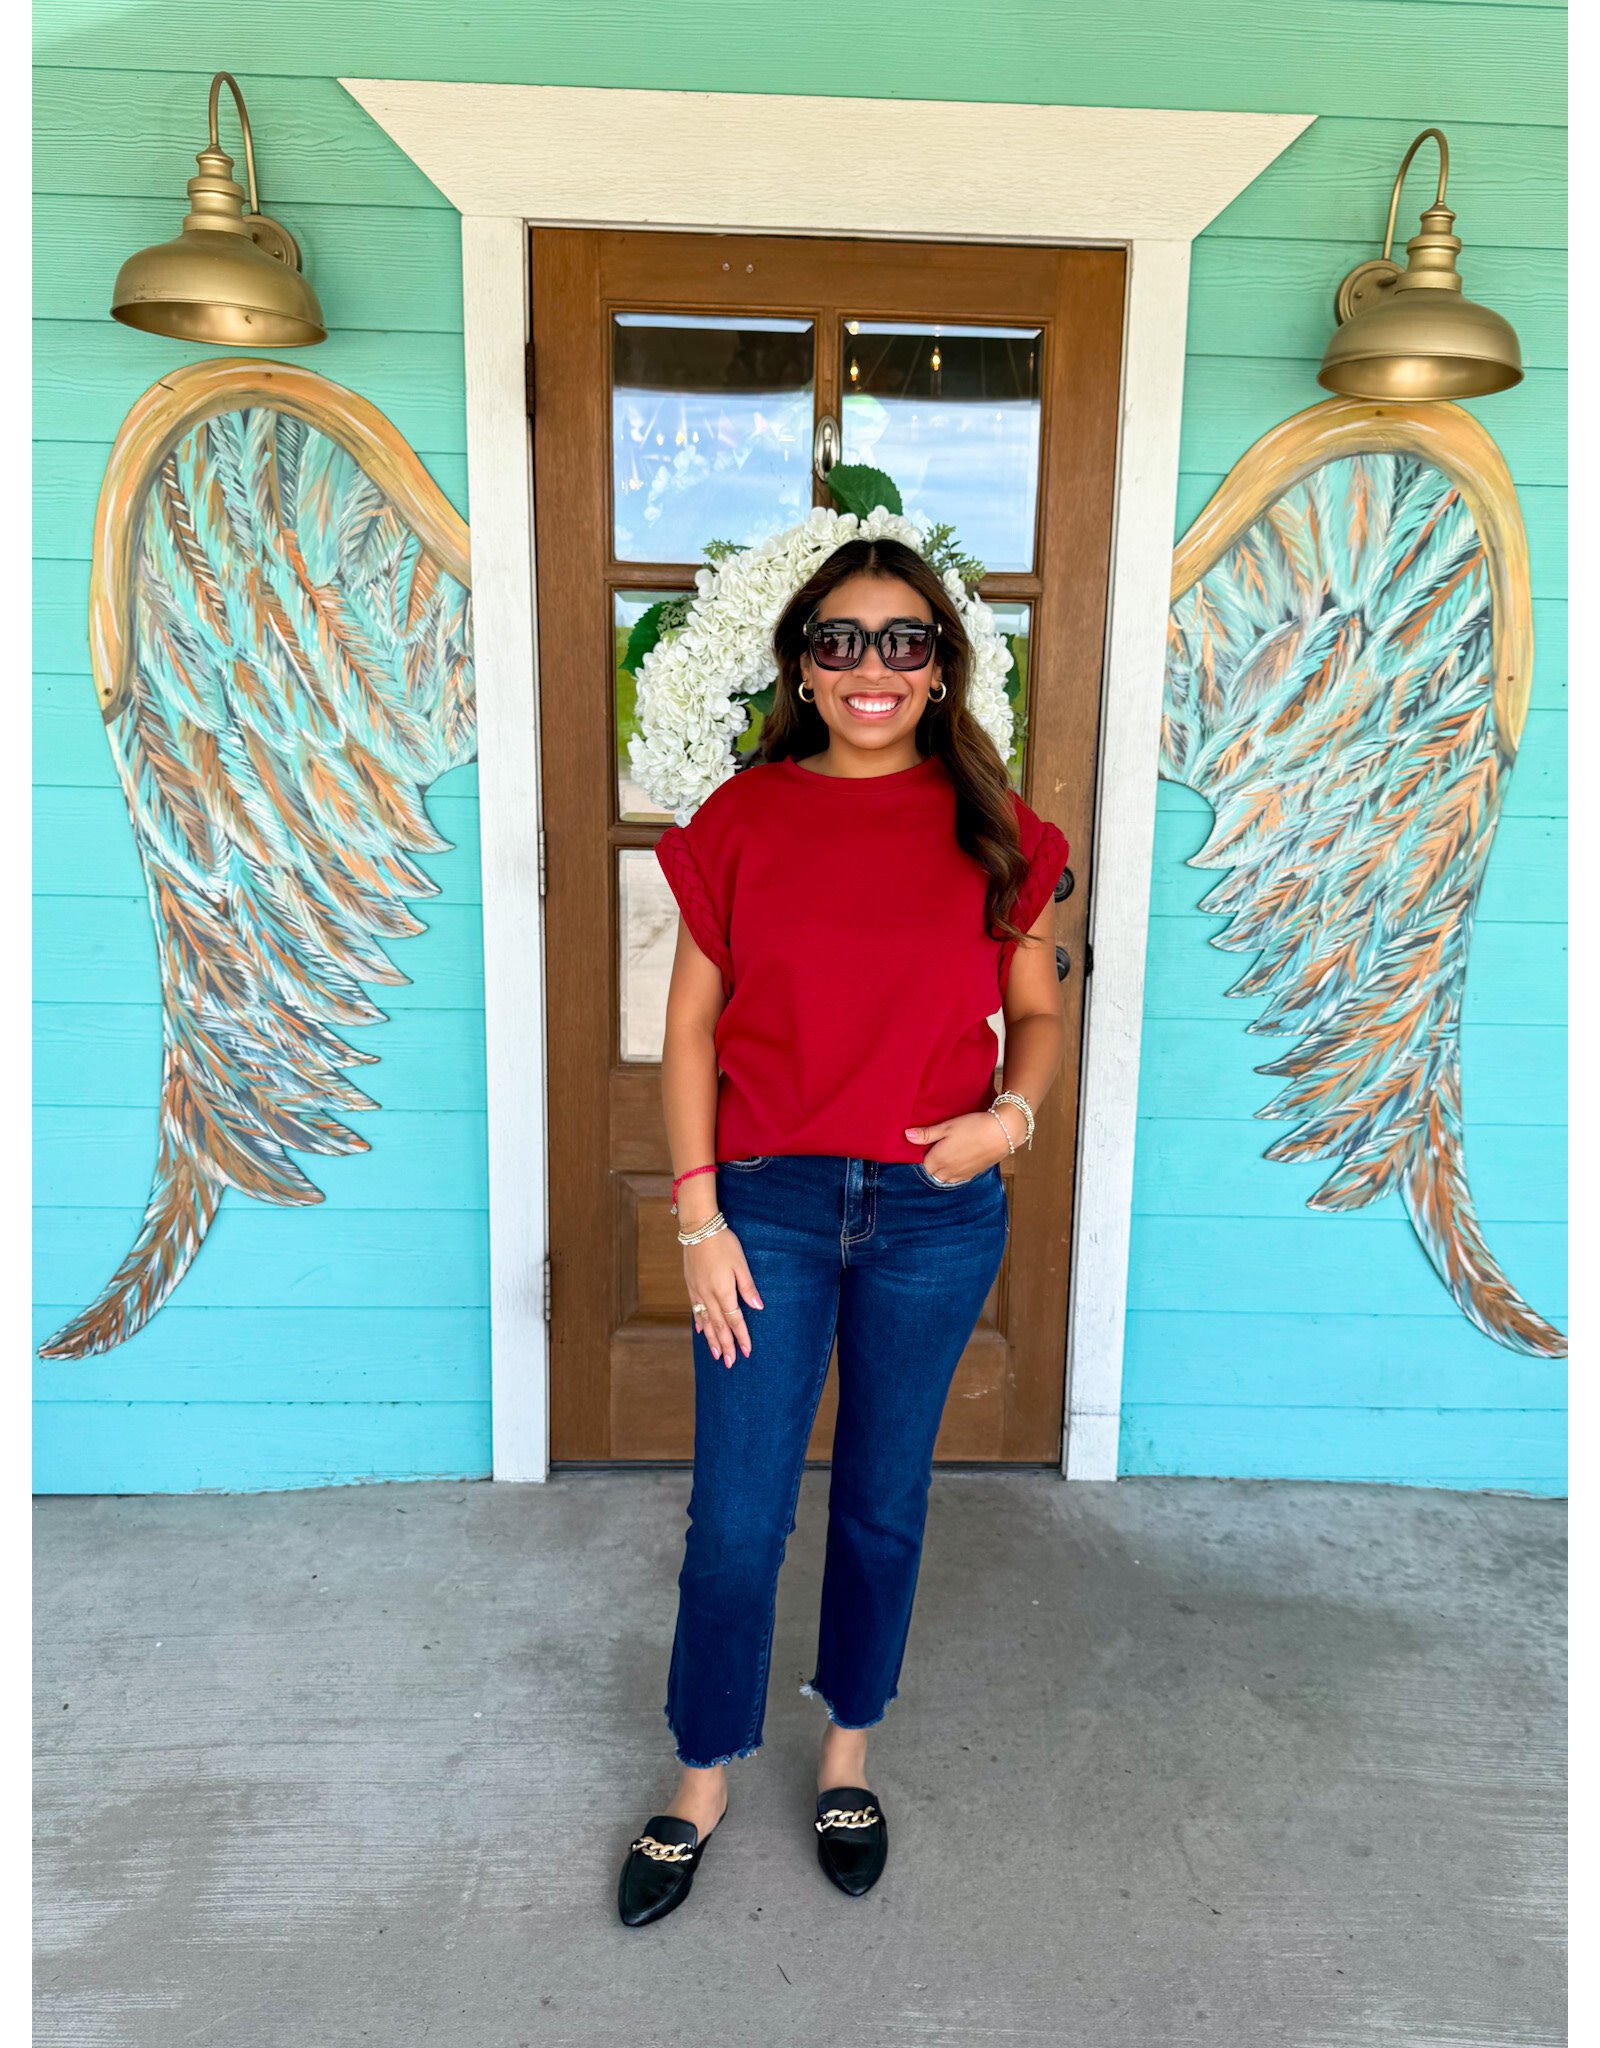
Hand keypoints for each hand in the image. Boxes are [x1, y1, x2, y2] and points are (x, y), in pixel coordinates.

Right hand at [685, 1225, 763, 1367]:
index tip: (747, 1351)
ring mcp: (697, 1292)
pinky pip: (695, 1310)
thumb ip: (748, 1287)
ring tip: (717, 1355)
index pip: (734, 1320)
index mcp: (723, 1291)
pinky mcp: (691, 1285)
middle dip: (725, 1345)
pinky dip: (699, 1323)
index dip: (741, 1336)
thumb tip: (758, 1307)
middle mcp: (708, 1295)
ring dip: (711, 1340)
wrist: (698, 1229)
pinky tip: (701, 1331)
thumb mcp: (740, 1263)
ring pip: (705, 1322)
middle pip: (719, 1326)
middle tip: (730, 1363)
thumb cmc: (723, 1243)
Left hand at [904, 1111, 1011, 1183]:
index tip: (921, 1148)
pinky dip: (952, 1174)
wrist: (1001, 1133)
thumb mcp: (947, 1127)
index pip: (920, 1166)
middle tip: (931, 1151)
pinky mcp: (972, 1175)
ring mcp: (960, 1175)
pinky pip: (956, 1180)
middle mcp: (947, 1172)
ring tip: (944, 1156)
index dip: (919, 1157)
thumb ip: (926, 1134)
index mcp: (938, 1160)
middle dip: (929, 1166)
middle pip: (931, 1174)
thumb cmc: (973, 1127)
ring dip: (940, 1171)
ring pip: (943, 1179)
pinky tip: (956, 1162)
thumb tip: (906, 1136)